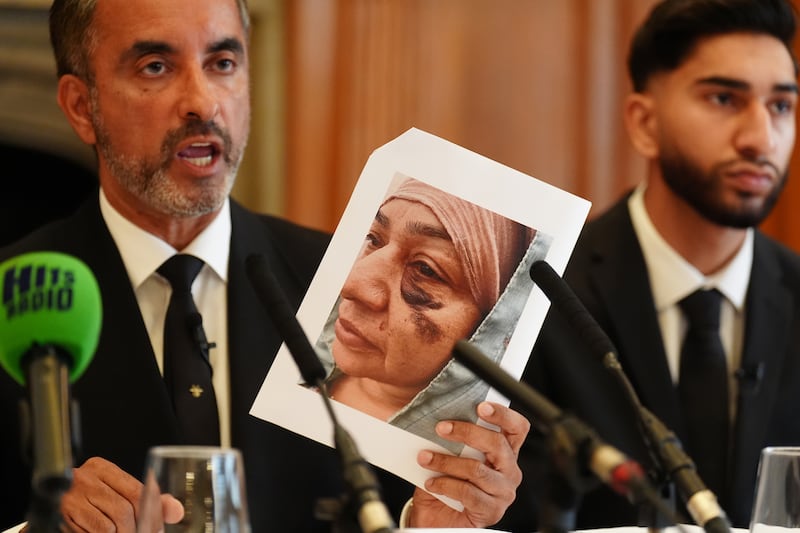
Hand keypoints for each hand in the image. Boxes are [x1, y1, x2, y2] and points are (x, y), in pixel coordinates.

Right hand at [57, 457, 182, 531]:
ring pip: (111, 524)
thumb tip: (177, 511)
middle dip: (137, 529)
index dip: (152, 514)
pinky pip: (96, 531)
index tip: (158, 528)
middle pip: (125, 510)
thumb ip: (147, 501)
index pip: (138, 491)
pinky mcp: (63, 514)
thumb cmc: (89, 501)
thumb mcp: (117, 494)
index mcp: (103, 468)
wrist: (50, 507)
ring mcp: (73, 496)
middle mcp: (87, 477)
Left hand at [408, 401, 529, 527]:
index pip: (517, 428)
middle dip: (466, 432)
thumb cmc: (447, 482)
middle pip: (497, 444)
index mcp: (505, 452)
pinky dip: (445, 485)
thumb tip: (442, 420)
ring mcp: (503, 492)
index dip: (503, 415)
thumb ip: (455, 439)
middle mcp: (509, 471)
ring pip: (477, 469)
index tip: (480, 406)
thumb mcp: (452, 455)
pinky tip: (431, 483)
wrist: (439, 518)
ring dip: (446, 461)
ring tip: (425, 458)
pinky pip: (468, 492)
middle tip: (441, 428)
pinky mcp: (491, 511)